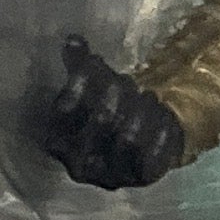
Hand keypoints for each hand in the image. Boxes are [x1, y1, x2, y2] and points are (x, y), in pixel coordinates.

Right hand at [38, 36, 185, 190]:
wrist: (138, 148)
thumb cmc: (105, 112)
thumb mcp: (89, 90)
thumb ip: (79, 66)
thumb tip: (73, 40)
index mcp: (57, 140)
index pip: (66, 109)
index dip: (82, 81)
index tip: (96, 61)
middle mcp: (78, 164)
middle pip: (101, 120)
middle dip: (117, 92)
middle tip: (128, 80)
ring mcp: (110, 175)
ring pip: (128, 138)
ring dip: (141, 109)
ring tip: (148, 95)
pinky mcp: (140, 179)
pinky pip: (152, 152)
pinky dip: (159, 127)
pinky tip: (162, 112)